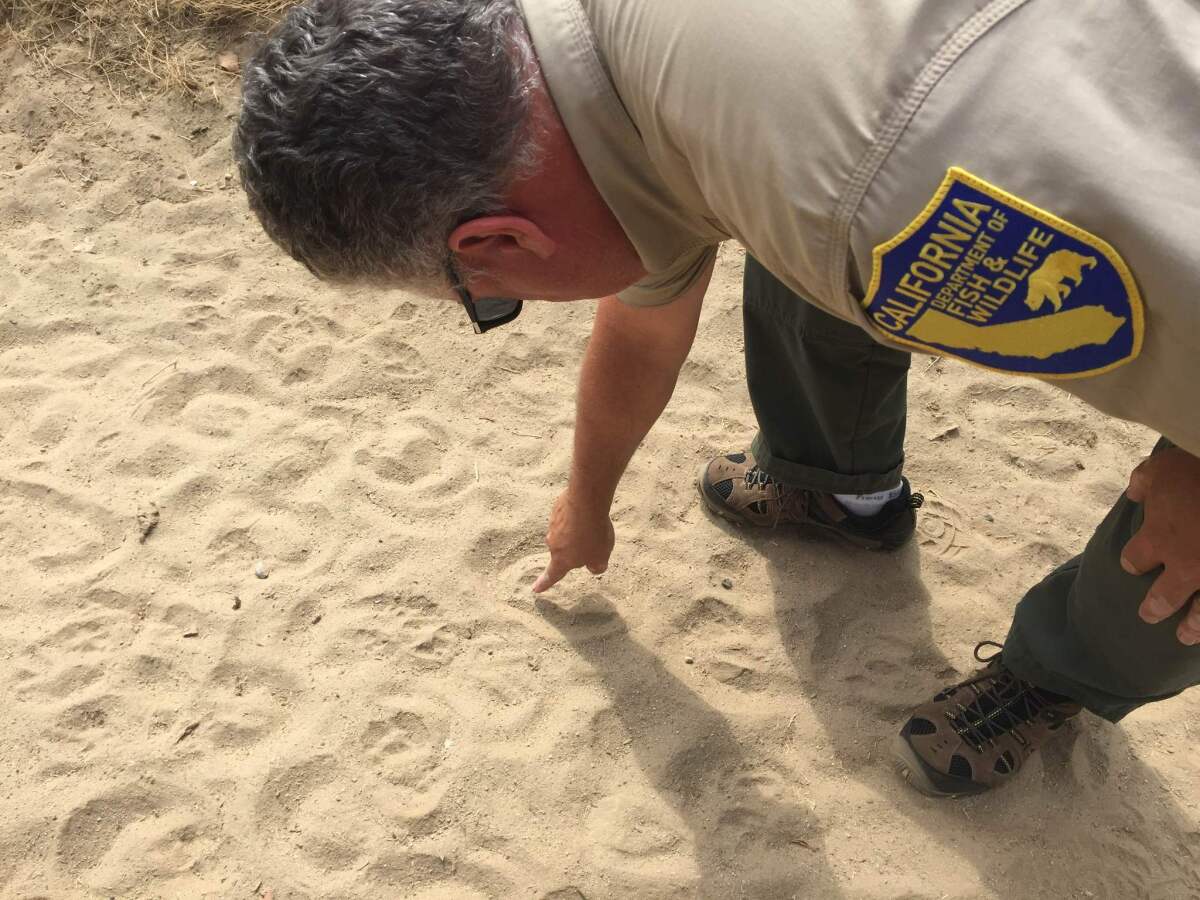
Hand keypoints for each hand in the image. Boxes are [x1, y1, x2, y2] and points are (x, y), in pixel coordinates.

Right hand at [532, 490, 614, 593]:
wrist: (586, 502)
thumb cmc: (593, 534)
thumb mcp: (601, 557)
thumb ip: (597, 566)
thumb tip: (593, 568)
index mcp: (562, 560)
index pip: (553, 575)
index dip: (545, 583)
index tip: (535, 589)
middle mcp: (553, 543)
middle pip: (562, 550)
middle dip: (574, 547)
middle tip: (592, 541)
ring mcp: (553, 525)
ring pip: (564, 532)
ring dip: (575, 530)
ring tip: (593, 525)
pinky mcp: (557, 509)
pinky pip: (566, 516)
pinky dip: (575, 517)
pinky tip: (587, 511)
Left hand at [1121, 447, 1199, 644]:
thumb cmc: (1198, 469)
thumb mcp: (1163, 468)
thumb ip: (1145, 483)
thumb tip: (1134, 492)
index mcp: (1159, 539)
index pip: (1135, 560)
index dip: (1133, 562)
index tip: (1133, 564)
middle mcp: (1186, 564)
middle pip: (1164, 597)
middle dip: (1155, 607)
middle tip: (1148, 615)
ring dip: (1193, 625)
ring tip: (1185, 636)